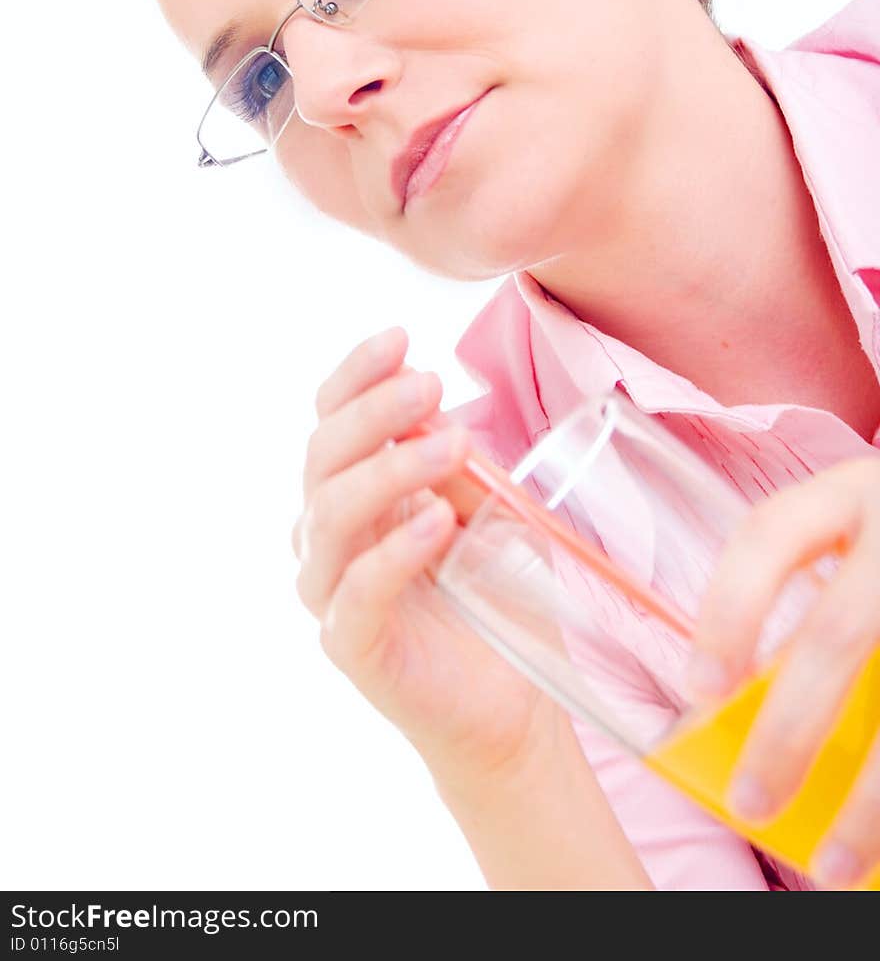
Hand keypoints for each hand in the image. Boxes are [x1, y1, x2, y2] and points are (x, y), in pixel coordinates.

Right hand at [292, 324, 561, 788]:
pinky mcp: (352, 647)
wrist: (506, 704)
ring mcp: (332, 594)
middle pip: (323, 459)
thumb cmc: (488, 597)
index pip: (330, 421)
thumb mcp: (480, 509)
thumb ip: (453, 464)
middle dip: (373, 412)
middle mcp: (327, 537)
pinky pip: (357, 594)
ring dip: (389, 470)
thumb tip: (442, 406)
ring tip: (451, 444)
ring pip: (330, 517)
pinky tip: (436, 523)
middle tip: (431, 383)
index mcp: (349, 493)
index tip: (400, 337)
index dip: (355, 376)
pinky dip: (393, 553)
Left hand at [685, 455, 879, 888]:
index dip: (727, 611)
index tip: (700, 690)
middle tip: (751, 802)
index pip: (768, 536)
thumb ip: (812, 591)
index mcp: (849, 491)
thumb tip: (731, 709)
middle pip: (839, 634)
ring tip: (830, 867)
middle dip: (790, 730)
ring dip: (869, 802)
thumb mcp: (857, 536)